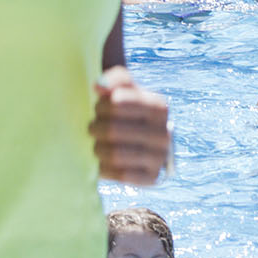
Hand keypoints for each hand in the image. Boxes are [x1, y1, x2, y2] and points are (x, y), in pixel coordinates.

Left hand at [91, 67, 170, 185]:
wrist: (150, 147)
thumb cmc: (131, 113)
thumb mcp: (127, 91)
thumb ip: (115, 79)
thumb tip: (99, 86)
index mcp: (159, 107)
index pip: (117, 103)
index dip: (100, 106)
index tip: (98, 108)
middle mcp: (164, 132)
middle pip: (113, 130)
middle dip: (95, 128)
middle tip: (92, 128)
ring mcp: (160, 157)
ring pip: (114, 154)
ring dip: (97, 149)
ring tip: (96, 145)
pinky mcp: (153, 178)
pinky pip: (120, 175)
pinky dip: (104, 169)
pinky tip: (101, 162)